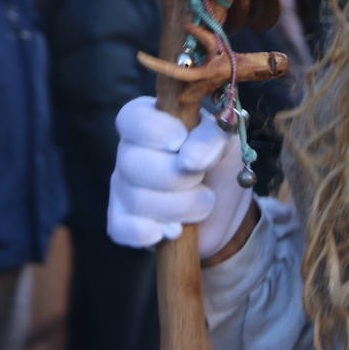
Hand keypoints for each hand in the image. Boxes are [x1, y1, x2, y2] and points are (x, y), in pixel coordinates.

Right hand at [107, 96, 254, 258]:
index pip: (133, 117)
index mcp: (151, 121)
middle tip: (201, 178)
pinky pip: (123, 229)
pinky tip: (174, 229)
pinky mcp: (122, 222)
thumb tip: (190, 159)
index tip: (180, 141)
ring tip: (201, 203)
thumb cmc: (220, 164)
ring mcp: (122, 188)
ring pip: (135, 199)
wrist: (223, 209)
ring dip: (180, 207)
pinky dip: (153, 232)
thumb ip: (211, 138)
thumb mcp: (225, 142)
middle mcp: (129, 151)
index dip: (156, 131)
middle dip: (177, 177)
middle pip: (132, 162)